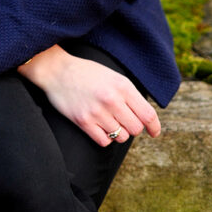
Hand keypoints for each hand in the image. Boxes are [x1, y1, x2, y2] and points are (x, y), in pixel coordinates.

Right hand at [18, 45, 160, 147]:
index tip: (154, 132)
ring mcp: (97, 112)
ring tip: (108, 120)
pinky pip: (104, 141)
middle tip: (123, 120)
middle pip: (136, 128)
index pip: (148, 114)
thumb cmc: (87, 73)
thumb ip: (129, 94)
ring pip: (121, 137)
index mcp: (122, 86)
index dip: (155, 126)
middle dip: (132, 127)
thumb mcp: (112, 76)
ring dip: (118, 132)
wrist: (56, 70)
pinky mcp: (83, 122)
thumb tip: (145, 117)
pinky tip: (99, 126)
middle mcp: (112, 100)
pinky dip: (105, 137)